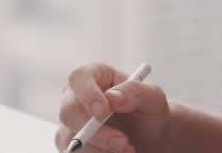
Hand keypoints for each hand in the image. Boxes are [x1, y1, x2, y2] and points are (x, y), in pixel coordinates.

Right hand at [57, 62, 172, 152]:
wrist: (149, 139)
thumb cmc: (148, 111)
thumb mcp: (153, 97)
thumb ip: (136, 91)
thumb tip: (112, 97)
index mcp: (94, 75)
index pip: (79, 77)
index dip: (87, 94)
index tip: (104, 112)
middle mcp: (76, 97)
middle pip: (69, 112)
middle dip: (96, 131)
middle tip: (123, 142)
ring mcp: (71, 122)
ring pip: (72, 138)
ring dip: (101, 148)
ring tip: (128, 148)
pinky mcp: (71, 144)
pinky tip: (116, 152)